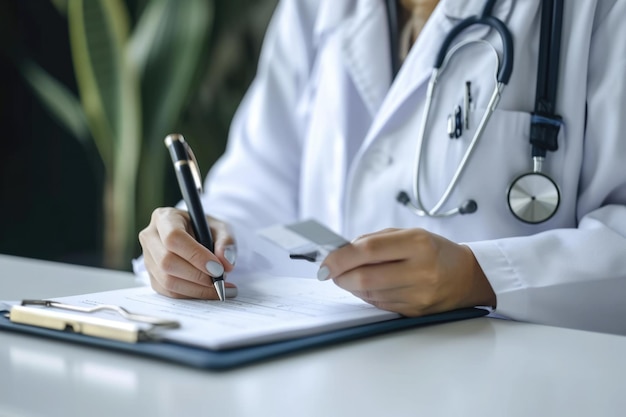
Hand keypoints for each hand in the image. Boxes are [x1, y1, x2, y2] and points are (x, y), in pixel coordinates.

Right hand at [138, 207, 236, 298]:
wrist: (197, 237)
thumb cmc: (207, 229)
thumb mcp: (221, 228)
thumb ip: (226, 242)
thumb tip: (225, 263)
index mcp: (165, 218)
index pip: (173, 238)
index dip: (195, 255)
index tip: (217, 268)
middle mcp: (150, 237)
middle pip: (167, 261)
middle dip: (197, 275)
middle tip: (220, 279)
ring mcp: (148, 258)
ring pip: (167, 280)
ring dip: (196, 288)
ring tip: (219, 287)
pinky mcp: (152, 277)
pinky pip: (169, 292)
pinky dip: (192, 294)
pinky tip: (209, 292)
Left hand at [317, 228, 495, 315]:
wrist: (467, 276)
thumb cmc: (434, 250)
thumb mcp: (408, 234)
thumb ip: (373, 240)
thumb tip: (339, 251)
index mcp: (417, 244)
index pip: (368, 250)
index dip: (340, 257)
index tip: (325, 261)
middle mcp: (420, 270)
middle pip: (365, 278)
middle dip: (340, 276)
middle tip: (330, 272)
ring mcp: (419, 295)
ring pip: (369, 295)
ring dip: (352, 286)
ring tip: (351, 276)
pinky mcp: (416, 312)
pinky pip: (380, 305)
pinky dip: (367, 296)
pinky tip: (369, 286)